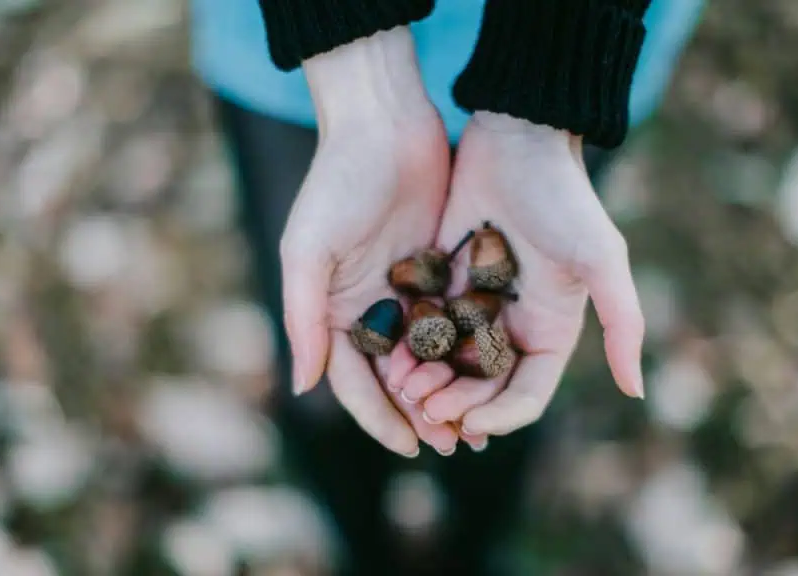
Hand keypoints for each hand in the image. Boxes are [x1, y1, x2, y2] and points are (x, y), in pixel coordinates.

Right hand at [281, 27, 458, 456]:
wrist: (383, 122)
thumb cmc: (336, 182)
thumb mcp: (308, 251)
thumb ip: (304, 318)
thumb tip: (303, 388)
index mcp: (333, 311)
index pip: (356, 381)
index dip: (381, 417)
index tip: (411, 446)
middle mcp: (368, 308)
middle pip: (395, 378)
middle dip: (421, 414)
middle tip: (453, 444)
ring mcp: (405, 290)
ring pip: (429, 356)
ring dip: (449, 390)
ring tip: (478, 423)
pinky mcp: (437, 269)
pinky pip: (454, 320)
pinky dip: (469, 350)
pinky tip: (494, 373)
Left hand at [400, 111, 645, 438]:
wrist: (517, 136)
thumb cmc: (564, 196)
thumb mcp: (601, 258)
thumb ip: (622, 323)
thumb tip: (637, 392)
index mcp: (549, 331)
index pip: (524, 395)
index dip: (499, 417)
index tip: (469, 424)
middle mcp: (511, 326)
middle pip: (480, 388)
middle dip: (454, 404)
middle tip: (424, 406)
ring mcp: (473, 305)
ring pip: (444, 363)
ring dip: (426, 381)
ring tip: (403, 387)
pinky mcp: (440, 281)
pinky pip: (420, 327)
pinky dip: (407, 347)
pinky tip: (388, 356)